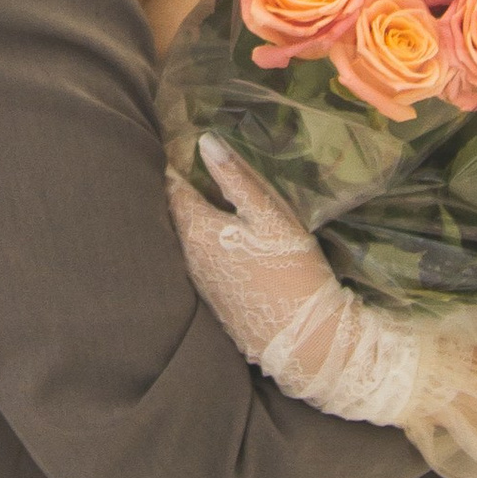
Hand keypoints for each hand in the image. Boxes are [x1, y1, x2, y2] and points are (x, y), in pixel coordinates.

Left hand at [169, 140, 425, 426]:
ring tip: (205, 192)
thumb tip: (205, 141)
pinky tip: (220, 235)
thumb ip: (237, 178)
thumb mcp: (270, 216)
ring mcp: (196, 280)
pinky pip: (197, 259)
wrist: (304, 336)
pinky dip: (202, 241)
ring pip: (185, 238)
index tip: (179, 142)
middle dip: (180, 188)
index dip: (175, 163)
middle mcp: (186, 255)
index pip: (172, 187)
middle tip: (192, 162)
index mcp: (197, 229)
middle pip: (175, 212)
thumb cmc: (290, 268)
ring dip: (191, 216)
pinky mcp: (211, 297)